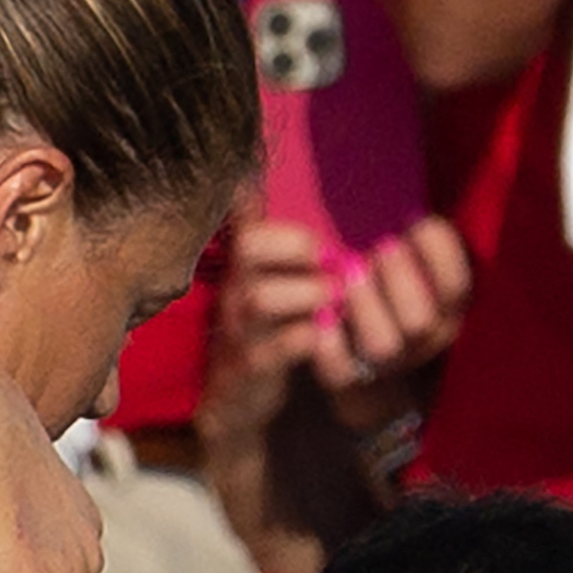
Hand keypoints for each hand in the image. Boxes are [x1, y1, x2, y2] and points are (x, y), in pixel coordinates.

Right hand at [199, 218, 337, 448]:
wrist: (235, 395)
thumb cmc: (259, 327)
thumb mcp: (255, 277)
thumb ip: (253, 229)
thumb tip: (246, 177)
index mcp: (242, 267)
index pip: (250, 229)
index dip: (289, 232)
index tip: (322, 248)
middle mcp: (234, 291)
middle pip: (248, 253)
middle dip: (299, 255)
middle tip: (339, 270)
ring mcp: (237, 329)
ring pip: (258, 299)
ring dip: (306, 293)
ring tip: (335, 301)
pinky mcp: (248, 368)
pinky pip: (271, 350)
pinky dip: (303, 340)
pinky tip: (326, 336)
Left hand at [308, 215, 471, 413]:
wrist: (349, 343)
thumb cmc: (380, 278)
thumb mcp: (408, 255)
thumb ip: (416, 236)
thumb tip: (410, 205)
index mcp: (446, 306)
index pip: (457, 285)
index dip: (439, 251)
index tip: (413, 221)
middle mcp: (423, 339)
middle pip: (421, 320)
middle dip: (399, 278)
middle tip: (379, 248)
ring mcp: (387, 361)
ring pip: (384, 345)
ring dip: (364, 306)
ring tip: (347, 275)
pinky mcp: (348, 375)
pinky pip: (341, 371)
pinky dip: (329, 345)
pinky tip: (321, 316)